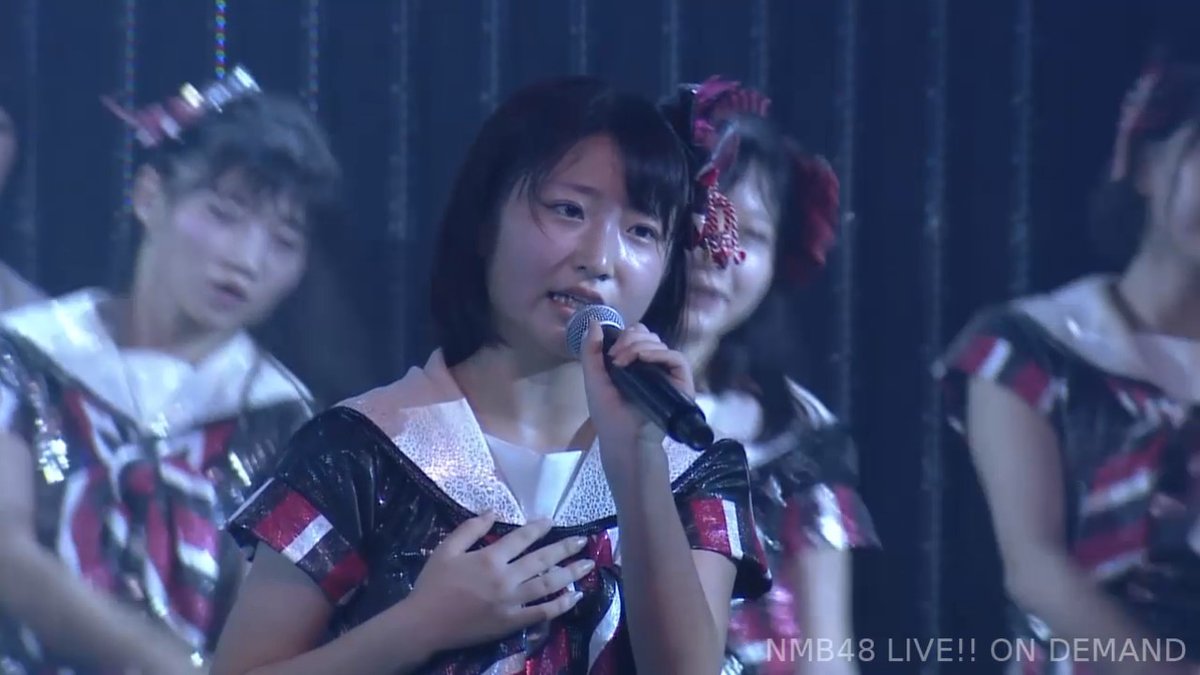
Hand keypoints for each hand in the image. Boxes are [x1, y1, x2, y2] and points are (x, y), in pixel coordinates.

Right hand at [405, 511, 592, 652]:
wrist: (424, 624)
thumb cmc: (433, 584)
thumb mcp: (446, 549)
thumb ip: (470, 529)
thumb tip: (493, 511)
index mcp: (490, 558)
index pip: (522, 538)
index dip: (539, 528)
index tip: (552, 521)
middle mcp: (506, 578)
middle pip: (543, 560)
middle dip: (566, 548)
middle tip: (584, 540)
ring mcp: (512, 602)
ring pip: (549, 585)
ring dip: (571, 573)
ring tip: (588, 564)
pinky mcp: (512, 622)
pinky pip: (542, 613)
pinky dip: (561, 604)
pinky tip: (575, 596)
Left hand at [578, 321, 694, 465]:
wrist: (625, 442)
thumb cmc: (610, 416)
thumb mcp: (595, 380)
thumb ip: (591, 352)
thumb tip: (594, 322)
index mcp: (636, 364)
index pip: (638, 335)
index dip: (625, 336)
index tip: (611, 352)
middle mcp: (654, 366)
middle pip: (649, 335)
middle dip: (630, 339)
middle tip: (617, 357)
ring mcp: (669, 374)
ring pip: (660, 344)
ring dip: (640, 346)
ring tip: (625, 362)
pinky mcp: (682, 384)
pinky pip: (676, 358)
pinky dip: (659, 354)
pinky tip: (644, 359)